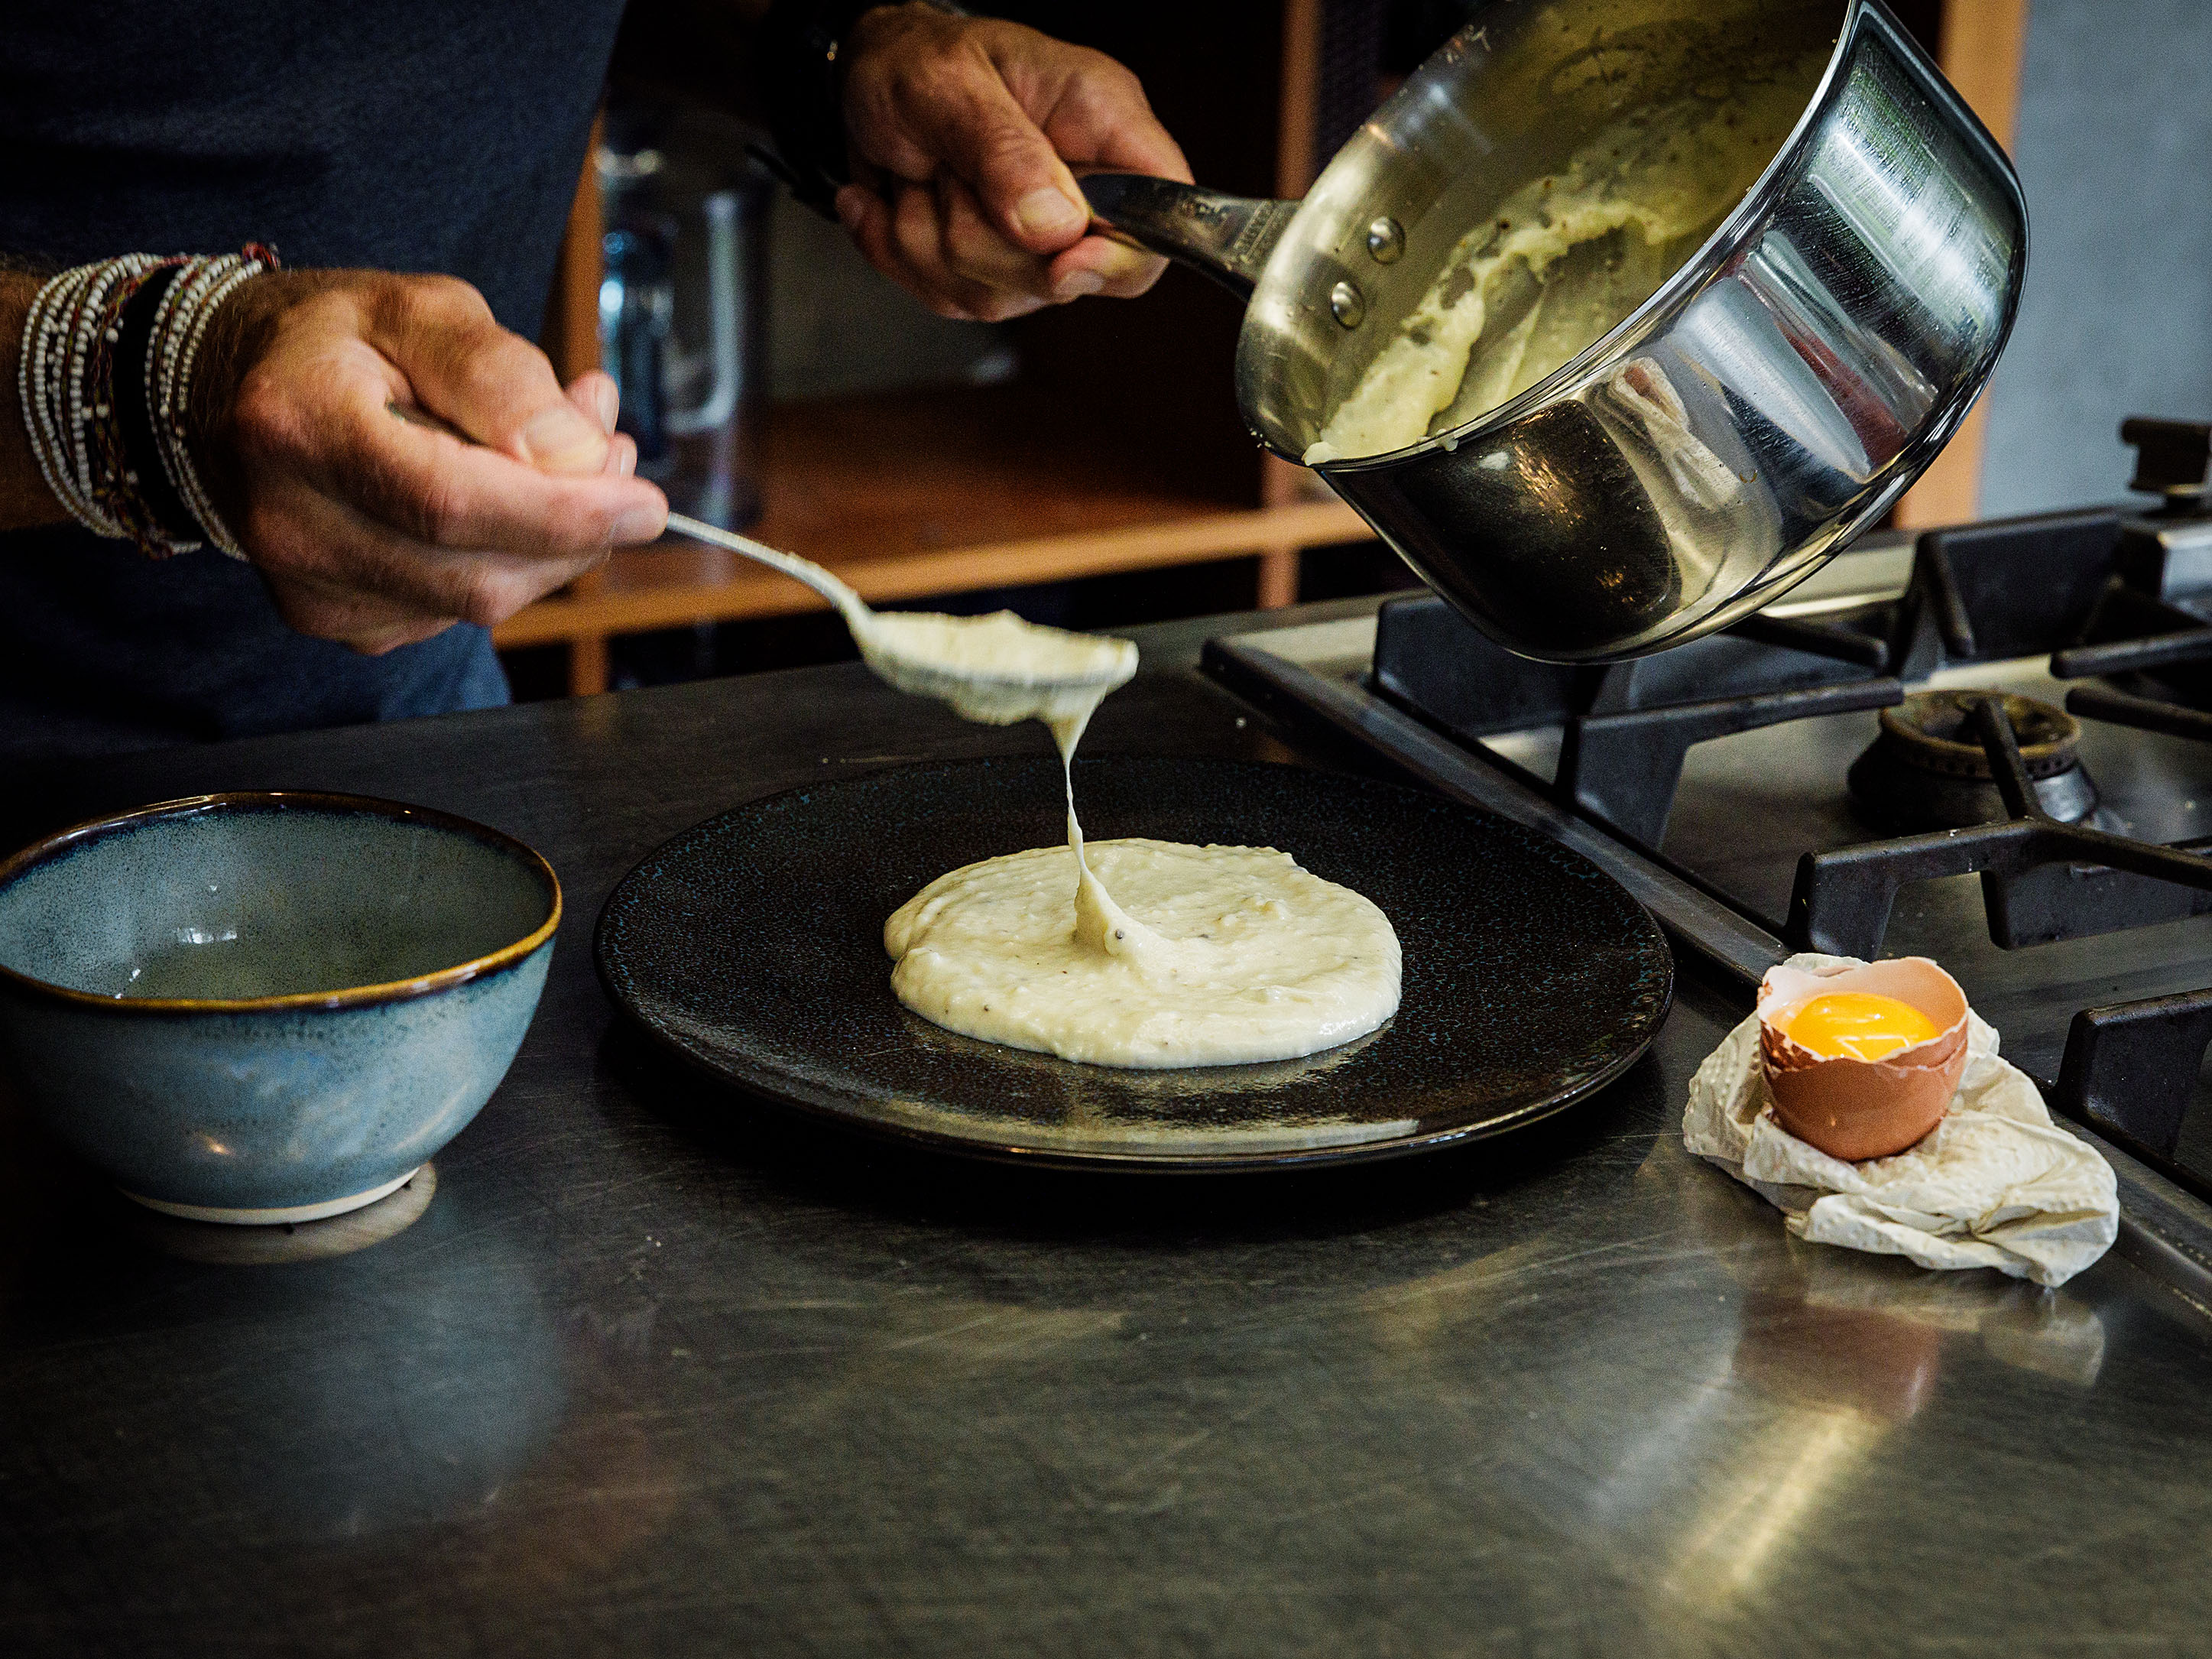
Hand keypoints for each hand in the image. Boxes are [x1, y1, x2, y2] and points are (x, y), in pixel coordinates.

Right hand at [193, 271, 668, 654]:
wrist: (234, 391)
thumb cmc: (337, 341)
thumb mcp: (422, 309)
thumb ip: (501, 376)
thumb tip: (579, 458)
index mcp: (296, 424)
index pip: (449, 502)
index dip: (562, 514)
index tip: (645, 503)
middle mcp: (288, 522)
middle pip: (476, 572)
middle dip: (575, 529)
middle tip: (613, 455)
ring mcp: (307, 586)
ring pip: (481, 602)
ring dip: (551, 542)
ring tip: (562, 458)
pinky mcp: (336, 621)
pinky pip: (458, 612)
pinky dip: (508, 562)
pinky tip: (503, 499)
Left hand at [836, 6, 1191, 320]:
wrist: (861, 79)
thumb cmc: (914, 60)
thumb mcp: (946, 83)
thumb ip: (1003, 151)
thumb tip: (1057, 226)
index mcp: (1100, 119)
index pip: (1163, 210)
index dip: (1124, 254)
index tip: (1060, 262)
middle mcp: (1083, 185)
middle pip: (1071, 274)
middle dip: (984, 239)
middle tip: (944, 171)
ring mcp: (1041, 238)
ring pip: (1002, 295)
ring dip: (931, 242)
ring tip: (918, 176)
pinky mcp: (997, 268)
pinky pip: (957, 301)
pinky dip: (907, 256)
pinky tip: (899, 201)